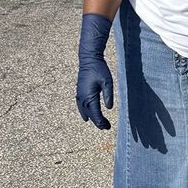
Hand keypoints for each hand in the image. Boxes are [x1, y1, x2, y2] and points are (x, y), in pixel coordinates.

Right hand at [76, 13, 113, 128]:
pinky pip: (81, 106)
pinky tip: (86, 117)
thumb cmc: (99, 69)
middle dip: (98, 122)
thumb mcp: (107, 81)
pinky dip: (84, 113)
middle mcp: (82, 97)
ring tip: (99, 125)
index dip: (101, 122)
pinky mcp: (79, 91)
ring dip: (92, 118)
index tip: (107, 127)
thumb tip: (109, 108)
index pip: (95, 113)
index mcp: (89, 96)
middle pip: (90, 114)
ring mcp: (79, 95)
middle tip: (106, 128)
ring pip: (84, 111)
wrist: (88, 59)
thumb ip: (108, 95)